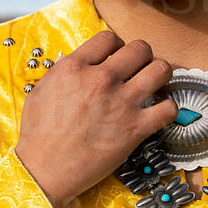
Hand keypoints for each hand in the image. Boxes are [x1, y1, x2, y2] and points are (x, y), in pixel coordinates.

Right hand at [14, 30, 176, 207]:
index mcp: (75, 67)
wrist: (44, 170)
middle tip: (138, 70)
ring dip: (160, 75)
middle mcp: (101, 79)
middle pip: (140, 48)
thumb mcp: (40, 92)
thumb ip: (59, 72)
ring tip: (154, 85)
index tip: (117, 58)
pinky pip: (169, 108)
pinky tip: (158, 113)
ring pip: (161, 69)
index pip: (109, 37)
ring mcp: (121, 102)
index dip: (117, 45)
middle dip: (142, 56)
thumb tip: (70, 59)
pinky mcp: (136, 128)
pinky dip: (168, 109)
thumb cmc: (37, 135)